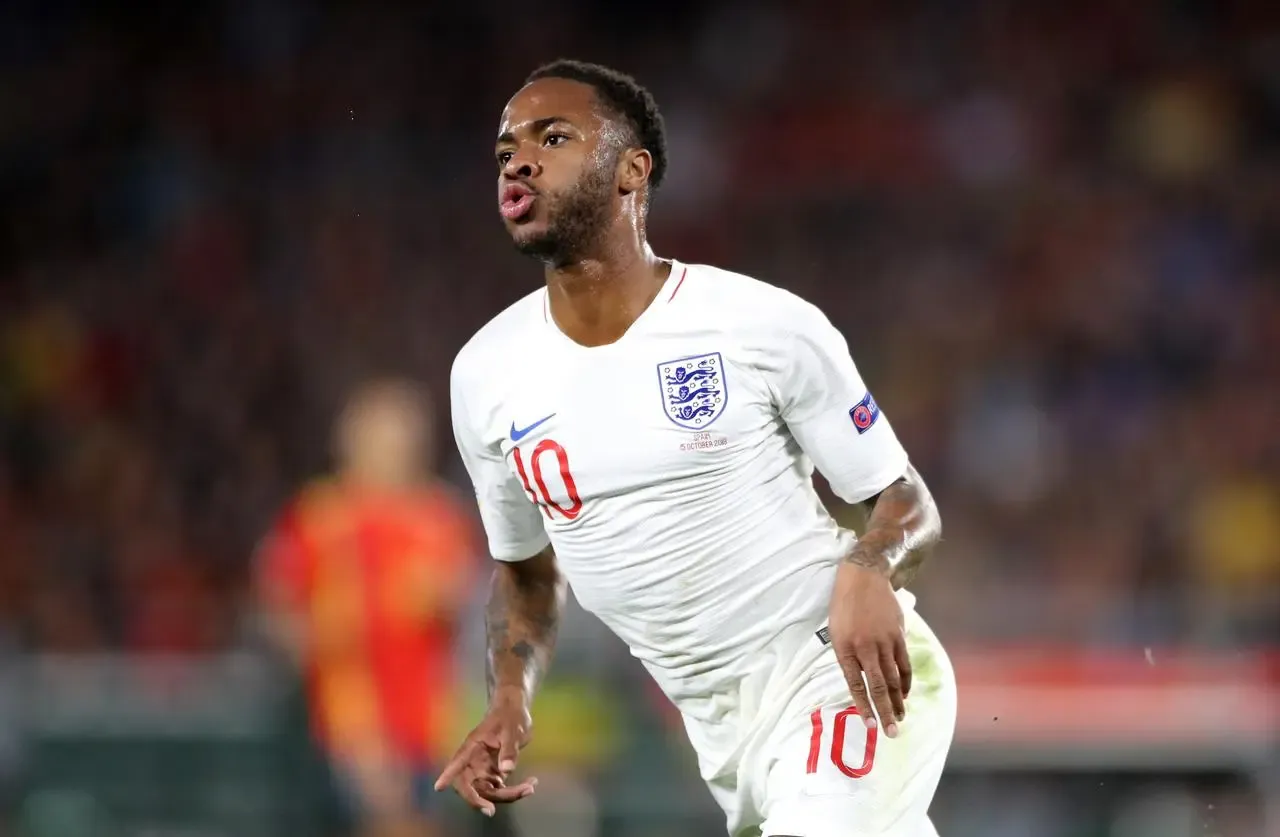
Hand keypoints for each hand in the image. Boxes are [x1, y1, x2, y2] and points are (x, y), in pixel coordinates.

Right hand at [433, 693, 537, 816]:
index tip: (439, 786)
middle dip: (480, 800)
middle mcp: (474, 761)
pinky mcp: (494, 772)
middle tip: (492, 810)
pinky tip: (530, 785)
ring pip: (488, 791)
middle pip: (470, 785)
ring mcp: (484, 768)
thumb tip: (506, 770)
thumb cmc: (510, 715)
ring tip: (530, 787)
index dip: (448, 775)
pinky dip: (514, 791)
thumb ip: (509, 749)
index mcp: (472, 747)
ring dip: (507, 795)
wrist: (516, 711)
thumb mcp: (512, 730)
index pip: (457, 762)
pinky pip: (500, 789)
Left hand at [828, 563, 911, 738]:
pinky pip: (903, 664)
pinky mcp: (898, 635)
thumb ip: (848, 657)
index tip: (870, 726)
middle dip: (885, 712)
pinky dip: (906, 681)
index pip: (856, 685)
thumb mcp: (836, 632)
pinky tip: (905, 694)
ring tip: (900, 718)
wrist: (863, 577)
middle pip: (879, 686)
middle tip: (892, 732)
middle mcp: (866, 647)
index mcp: (845, 648)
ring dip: (898, 701)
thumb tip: (864, 679)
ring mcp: (885, 642)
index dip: (863, 707)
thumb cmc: (843, 606)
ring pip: (894, 678)